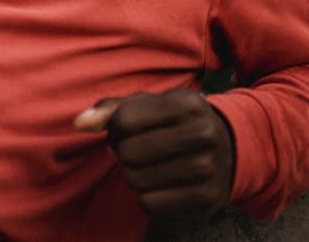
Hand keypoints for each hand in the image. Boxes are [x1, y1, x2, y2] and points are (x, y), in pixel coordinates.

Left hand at [74, 89, 234, 218]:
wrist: (229, 148)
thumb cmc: (176, 121)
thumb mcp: (150, 105)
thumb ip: (111, 109)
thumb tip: (79, 123)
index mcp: (185, 103)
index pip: (124, 121)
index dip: (116, 128)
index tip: (127, 129)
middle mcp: (201, 134)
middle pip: (128, 153)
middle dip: (124, 153)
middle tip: (138, 149)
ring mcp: (207, 169)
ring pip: (136, 180)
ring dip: (135, 175)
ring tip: (151, 165)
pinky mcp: (205, 200)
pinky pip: (149, 204)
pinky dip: (147, 196)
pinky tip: (162, 183)